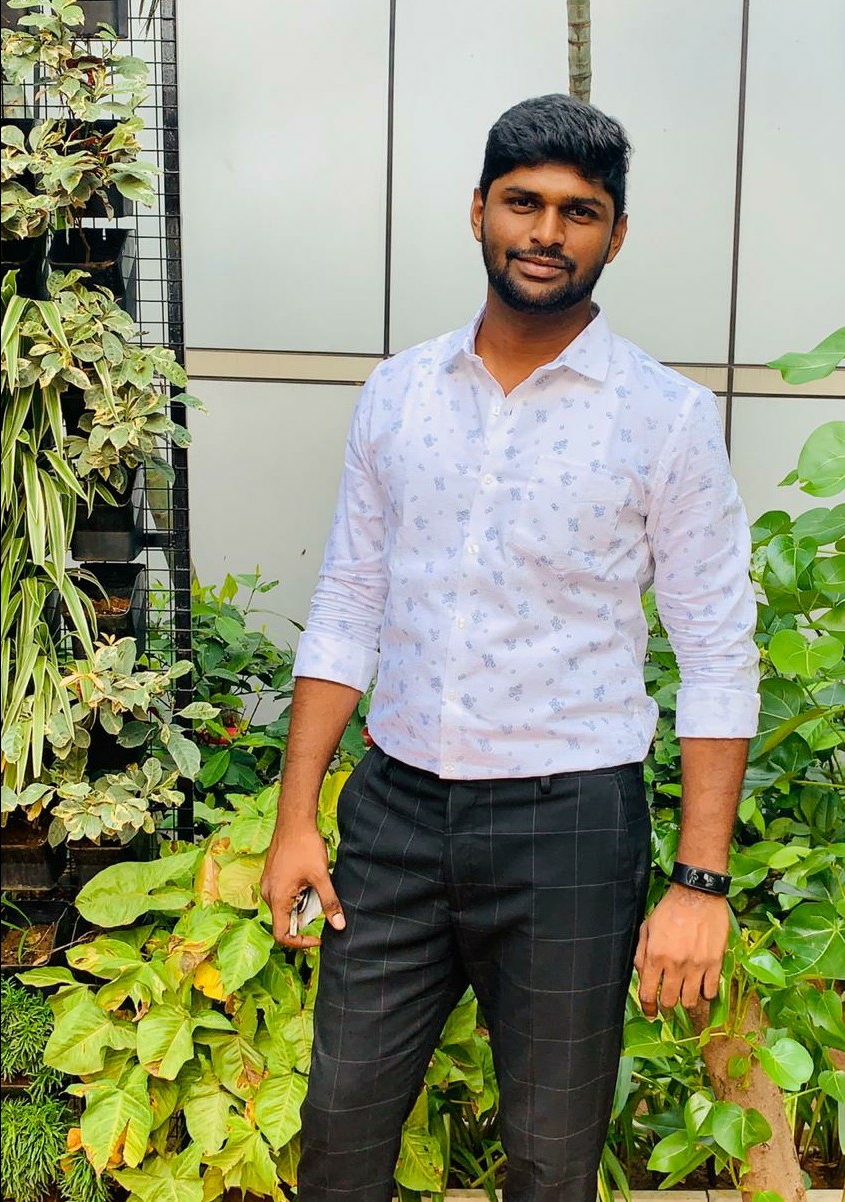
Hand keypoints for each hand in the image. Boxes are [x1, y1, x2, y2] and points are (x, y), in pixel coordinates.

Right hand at [260, 821, 345, 949]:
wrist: (293, 820)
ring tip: (315, 887)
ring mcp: (267, 884)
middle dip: (305, 919)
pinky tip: (308, 880)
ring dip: (301, 905)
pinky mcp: (271, 876)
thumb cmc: (304, 846)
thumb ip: (329, 902)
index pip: (282, 935)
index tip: (318, 938)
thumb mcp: (321, 876)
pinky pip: (282, 895)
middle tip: (321, 904)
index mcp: (276, 898)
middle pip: (284, 921)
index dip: (301, 943)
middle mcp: (267, 894)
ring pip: (284, 907)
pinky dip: (297, 895)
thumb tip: (339, 925)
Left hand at [634, 884, 729, 1018]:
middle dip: (666, 1004)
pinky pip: (711, 992)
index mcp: (655, 956)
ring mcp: (696, 966)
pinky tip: (702, 985)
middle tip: (668, 998)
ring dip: (686, 999)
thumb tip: (641, 975)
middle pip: (670, 1002)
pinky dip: (705, 993)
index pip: (648, 994)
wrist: (697, 894)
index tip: (650, 1013)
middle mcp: (675, 965)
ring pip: (690, 1001)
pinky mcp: (715, 963)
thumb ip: (642, 953)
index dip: (647, 1008)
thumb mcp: (647, 927)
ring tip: (685, 991)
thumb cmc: (670, 909)